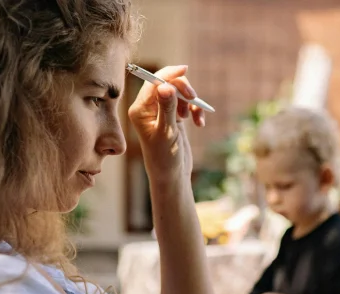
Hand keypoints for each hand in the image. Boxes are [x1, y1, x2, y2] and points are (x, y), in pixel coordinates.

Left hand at [127, 65, 204, 182]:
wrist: (172, 176)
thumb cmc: (165, 158)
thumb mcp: (167, 133)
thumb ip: (167, 108)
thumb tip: (165, 86)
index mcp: (140, 109)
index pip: (153, 82)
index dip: (169, 74)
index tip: (185, 70)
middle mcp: (147, 108)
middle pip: (167, 83)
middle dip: (182, 89)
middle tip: (194, 98)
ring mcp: (161, 112)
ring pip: (178, 93)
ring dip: (190, 102)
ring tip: (194, 118)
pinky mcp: (173, 117)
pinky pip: (185, 104)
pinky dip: (194, 110)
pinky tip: (199, 123)